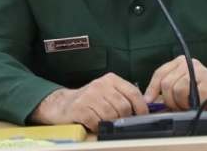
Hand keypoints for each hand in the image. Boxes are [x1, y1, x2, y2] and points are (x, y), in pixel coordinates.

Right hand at [30, 72, 148, 131]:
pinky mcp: (79, 108)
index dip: (141, 106)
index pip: (132, 92)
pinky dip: (98, 127)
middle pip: (123, 106)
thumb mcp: (107, 92)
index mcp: (110, 79)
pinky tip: (95, 125)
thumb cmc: (89, 100)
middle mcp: (100, 85)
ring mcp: (89, 96)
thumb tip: (144, 108)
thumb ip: (123, 96)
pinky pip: (96, 122)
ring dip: (110, 123)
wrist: (62, 104)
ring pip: (111, 115)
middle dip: (124, 118)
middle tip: (120, 122)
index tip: (143, 115)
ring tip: (105, 123)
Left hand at [144, 55, 206, 114]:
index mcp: (182, 62)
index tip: (149, 101)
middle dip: (169, 100)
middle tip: (180, 105)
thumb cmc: (205, 92)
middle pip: (166, 83)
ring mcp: (199, 72)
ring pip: (175, 90)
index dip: (152, 89)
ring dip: (180, 103)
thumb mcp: (184, 86)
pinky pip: (188, 95)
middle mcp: (190, 63)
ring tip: (190, 104)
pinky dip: (190, 104)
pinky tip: (198, 103)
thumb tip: (150, 100)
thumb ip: (169, 89)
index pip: (160, 73)